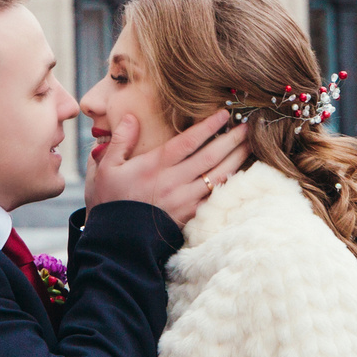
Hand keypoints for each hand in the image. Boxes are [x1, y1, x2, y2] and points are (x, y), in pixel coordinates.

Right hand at [83, 109, 247, 226]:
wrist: (117, 242)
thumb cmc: (110, 202)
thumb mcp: (106, 168)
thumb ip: (121, 140)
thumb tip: (132, 116)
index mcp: (156, 165)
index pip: (189, 141)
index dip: (208, 126)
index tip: (224, 114)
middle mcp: (175, 181)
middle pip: (211, 156)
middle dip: (232, 140)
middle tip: (248, 126)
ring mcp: (185, 200)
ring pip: (218, 176)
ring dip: (236, 159)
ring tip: (250, 146)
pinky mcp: (190, 216)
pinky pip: (215, 197)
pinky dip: (230, 184)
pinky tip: (239, 175)